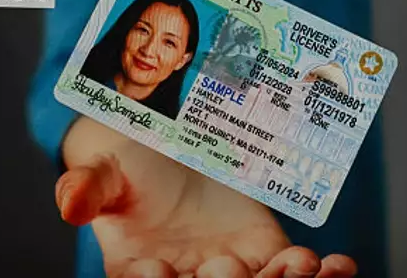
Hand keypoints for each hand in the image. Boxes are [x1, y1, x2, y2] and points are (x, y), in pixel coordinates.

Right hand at [58, 118, 357, 277]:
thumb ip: (87, 187)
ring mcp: (230, 270)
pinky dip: (317, 274)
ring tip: (301, 267)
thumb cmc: (123, 160)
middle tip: (230, 267)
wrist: (164, 142)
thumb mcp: (100, 166)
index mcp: (136, 271)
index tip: (163, 268)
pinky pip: (292, 273)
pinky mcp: (266, 252)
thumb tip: (69, 203)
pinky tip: (337, 264)